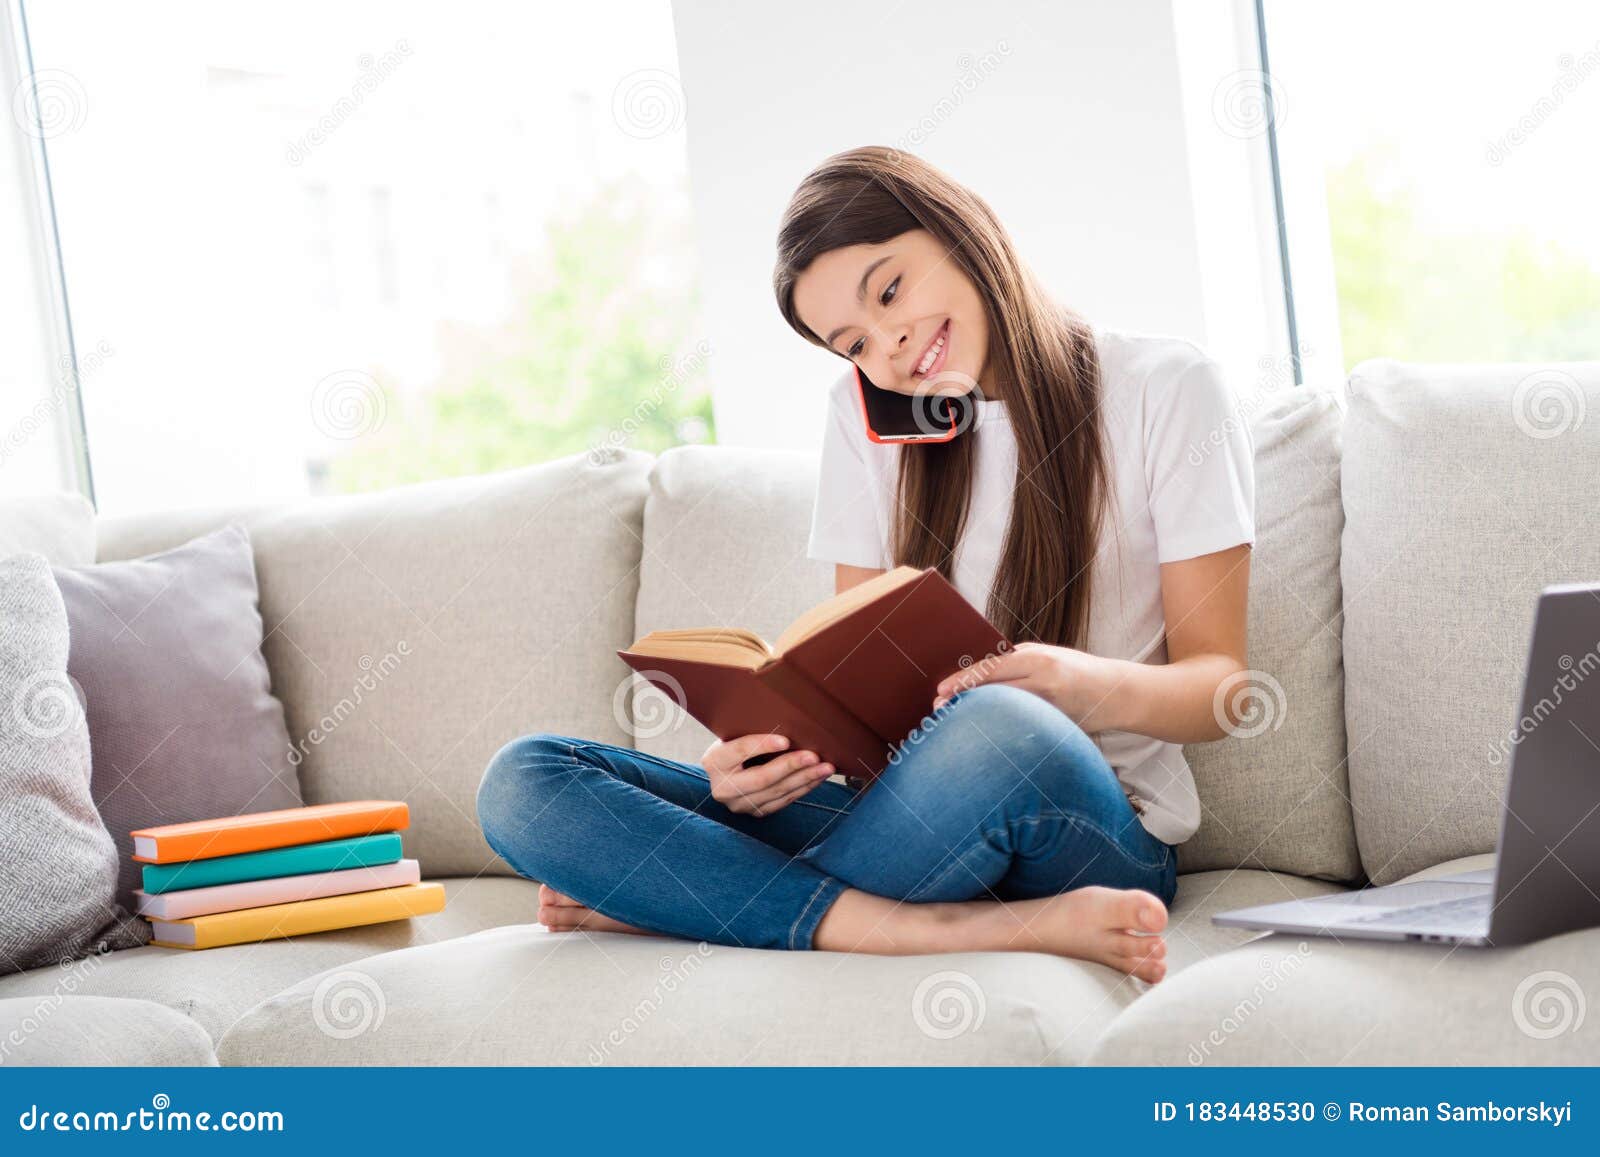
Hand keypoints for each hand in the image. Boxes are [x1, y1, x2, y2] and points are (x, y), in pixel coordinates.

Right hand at [702, 734, 834, 815]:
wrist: (726, 771)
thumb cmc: (735, 744)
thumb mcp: (734, 734)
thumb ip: (751, 730)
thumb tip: (788, 718)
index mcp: (714, 761)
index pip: (739, 751)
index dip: (762, 745)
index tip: (786, 740)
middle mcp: (724, 787)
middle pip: (761, 777)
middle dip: (791, 766)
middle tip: (814, 756)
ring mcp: (740, 804)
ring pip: (777, 791)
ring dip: (805, 778)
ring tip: (825, 767)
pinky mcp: (756, 812)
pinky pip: (784, 800)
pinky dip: (804, 788)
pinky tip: (818, 777)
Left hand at [934, 642, 1114, 729]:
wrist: (1116, 692)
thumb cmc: (1075, 669)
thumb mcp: (1046, 655)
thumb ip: (1016, 660)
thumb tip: (979, 671)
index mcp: (1039, 659)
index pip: (993, 669)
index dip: (964, 680)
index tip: (941, 690)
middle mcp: (1044, 682)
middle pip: (994, 693)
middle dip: (964, 701)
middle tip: (938, 710)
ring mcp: (1051, 708)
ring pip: (1005, 714)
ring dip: (978, 718)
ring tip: (954, 722)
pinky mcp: (1056, 727)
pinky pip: (1022, 728)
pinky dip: (1001, 730)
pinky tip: (985, 735)